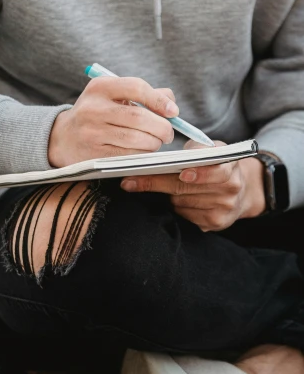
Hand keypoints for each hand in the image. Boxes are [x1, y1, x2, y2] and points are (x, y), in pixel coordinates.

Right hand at [48, 77, 178, 167]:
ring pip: (136, 139)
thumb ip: (143, 94)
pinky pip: (128, 155)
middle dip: (162, 127)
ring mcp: (92, 132)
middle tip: (168, 133)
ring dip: (154, 143)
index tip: (173, 112)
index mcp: (100, 87)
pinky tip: (143, 151)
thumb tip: (171, 104)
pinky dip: (142, 154)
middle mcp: (93, 108)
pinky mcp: (93, 154)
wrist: (63, 137)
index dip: (159, 100)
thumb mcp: (112, 96)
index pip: (136, 87)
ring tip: (155, 142)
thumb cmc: (97, 113)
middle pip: (139, 117)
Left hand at [120, 140, 266, 230]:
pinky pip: (184, 215)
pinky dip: (177, 207)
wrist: (242, 190)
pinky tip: (179, 200)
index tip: (182, 173)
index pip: (214, 171)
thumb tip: (172, 156)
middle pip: (186, 188)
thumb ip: (196, 149)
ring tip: (165, 186)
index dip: (199, 173)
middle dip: (156, 183)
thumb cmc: (218, 164)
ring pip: (180, 203)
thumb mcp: (213, 149)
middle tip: (130, 181)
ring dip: (168, 195)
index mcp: (231, 169)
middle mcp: (230, 191)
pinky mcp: (214, 224)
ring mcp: (223, 210)